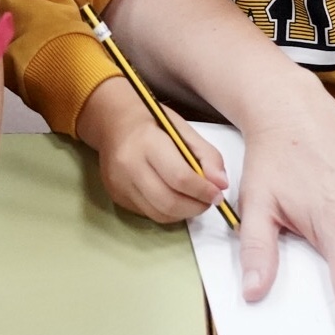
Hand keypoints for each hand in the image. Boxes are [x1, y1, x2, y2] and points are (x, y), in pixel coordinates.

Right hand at [77, 76, 227, 222]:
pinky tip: (173, 198)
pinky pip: (148, 213)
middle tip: (208, 201)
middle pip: (168, 201)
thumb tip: (221, 185)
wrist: (113, 121)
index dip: (203, 191)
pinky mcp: (116, 196)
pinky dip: (167, 212)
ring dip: (183, 213)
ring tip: (193, 201)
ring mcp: (119, 183)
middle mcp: (129, 165)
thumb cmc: (153, 122)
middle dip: (195, 207)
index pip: (179, 177)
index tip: (218, 194)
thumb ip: (207, 155)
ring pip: (158, 213)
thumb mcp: (184, 129)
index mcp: (147, 142)